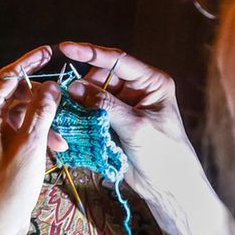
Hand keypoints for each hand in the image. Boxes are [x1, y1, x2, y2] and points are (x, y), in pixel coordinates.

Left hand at [0, 47, 61, 234]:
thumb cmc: (9, 188)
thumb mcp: (30, 146)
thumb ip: (40, 111)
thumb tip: (50, 85)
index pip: (6, 76)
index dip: (28, 62)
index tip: (49, 50)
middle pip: (14, 94)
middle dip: (41, 99)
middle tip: (64, 98)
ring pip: (20, 115)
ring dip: (43, 122)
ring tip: (62, 141)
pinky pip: (20, 132)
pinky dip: (38, 136)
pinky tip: (56, 150)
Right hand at [59, 41, 201, 196]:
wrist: (168, 186)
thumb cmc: (163, 153)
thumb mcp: (135, 126)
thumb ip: (105, 105)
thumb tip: (74, 87)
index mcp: (151, 82)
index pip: (117, 60)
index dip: (91, 53)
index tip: (67, 48)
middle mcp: (136, 90)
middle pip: (101, 77)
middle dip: (83, 85)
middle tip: (66, 96)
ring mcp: (124, 106)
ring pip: (93, 95)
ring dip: (80, 102)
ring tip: (66, 111)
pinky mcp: (113, 123)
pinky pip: (91, 112)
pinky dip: (81, 116)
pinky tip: (70, 121)